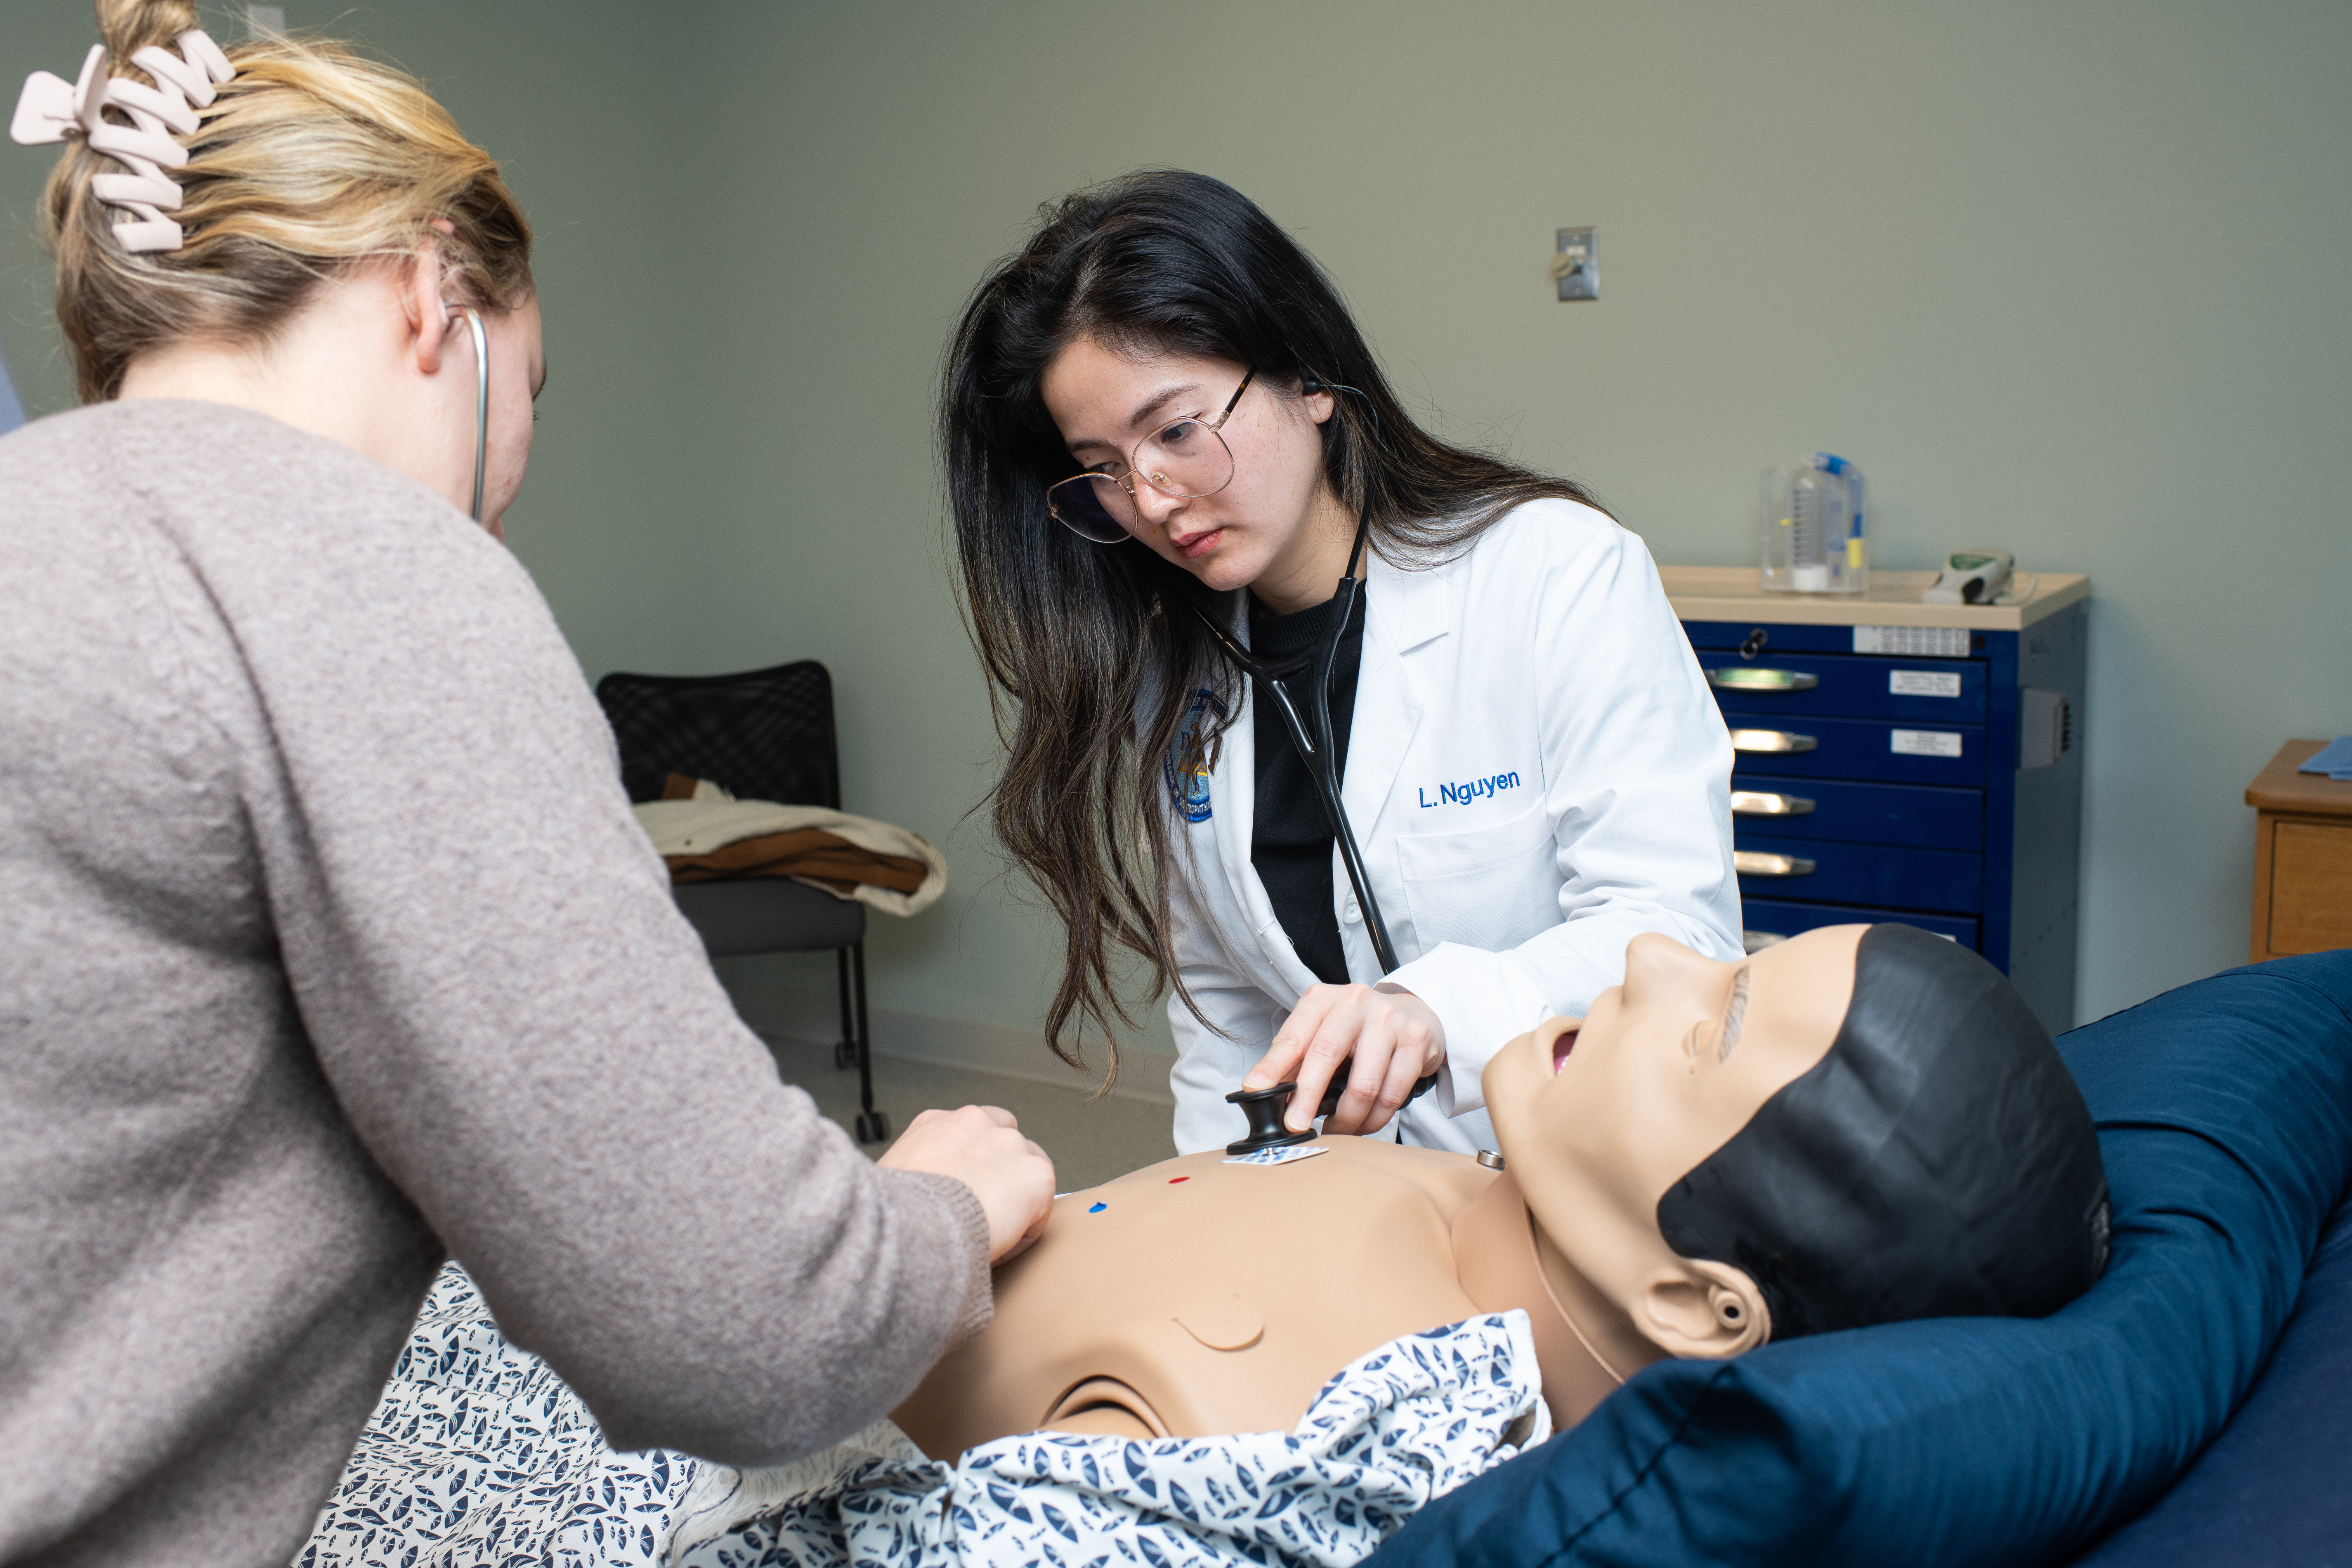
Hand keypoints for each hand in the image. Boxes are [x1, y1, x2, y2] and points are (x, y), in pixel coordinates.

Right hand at [878, 1105, 1055, 1263]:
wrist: (913, 1226)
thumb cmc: (892, 1215)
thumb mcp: (888, 1180)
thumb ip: (911, 1173)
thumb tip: (912, 1199)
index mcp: (935, 1122)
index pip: (967, 1132)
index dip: (971, 1164)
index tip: (964, 1193)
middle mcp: (975, 1122)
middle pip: (1004, 1140)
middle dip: (1001, 1172)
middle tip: (985, 1212)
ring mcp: (1009, 1143)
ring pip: (1027, 1172)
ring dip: (1015, 1201)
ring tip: (991, 1236)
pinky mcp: (1037, 1173)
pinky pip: (1040, 1208)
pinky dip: (1024, 1233)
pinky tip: (998, 1249)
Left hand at [1243, 983, 1445, 1136]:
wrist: (1415, 1012)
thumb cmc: (1359, 1028)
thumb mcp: (1322, 1032)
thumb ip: (1295, 1061)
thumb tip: (1265, 1094)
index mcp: (1322, 999)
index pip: (1293, 1036)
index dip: (1272, 1066)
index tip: (1255, 1090)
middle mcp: (1354, 1002)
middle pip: (1326, 1055)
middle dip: (1307, 1098)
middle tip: (1296, 1126)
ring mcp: (1388, 1019)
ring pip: (1364, 1084)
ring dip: (1347, 1118)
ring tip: (1337, 1129)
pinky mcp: (1416, 1041)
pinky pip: (1392, 1094)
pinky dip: (1374, 1119)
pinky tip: (1363, 1123)